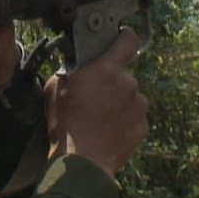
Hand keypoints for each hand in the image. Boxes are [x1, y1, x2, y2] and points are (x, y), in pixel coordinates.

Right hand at [44, 28, 147, 178]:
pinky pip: (134, 117)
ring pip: (130, 97)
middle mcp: (128, 83)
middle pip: (124, 75)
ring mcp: (139, 106)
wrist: (83, 160)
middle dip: (112, 82)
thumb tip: (76, 68)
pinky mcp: (143, 126)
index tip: (121, 37)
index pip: (127, 41)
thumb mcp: (55, 88)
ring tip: (100, 118)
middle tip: (95, 96)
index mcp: (107, 69)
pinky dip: (124, 121)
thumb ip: (71, 71)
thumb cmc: (66, 123)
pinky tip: (108, 130)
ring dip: (119, 102)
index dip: (125, 37)